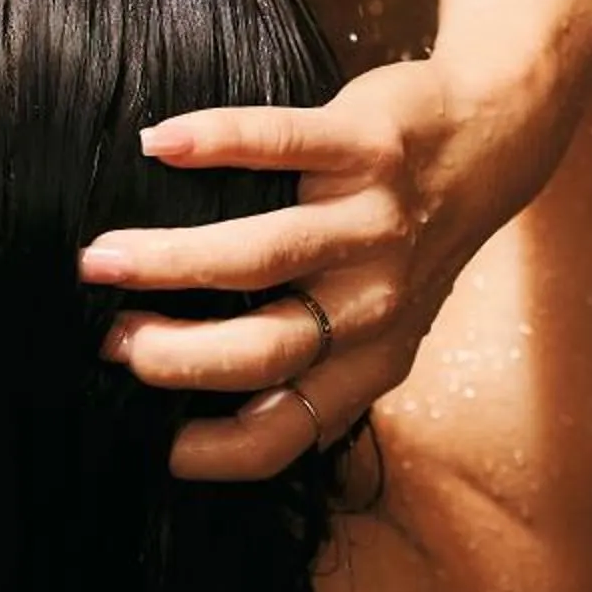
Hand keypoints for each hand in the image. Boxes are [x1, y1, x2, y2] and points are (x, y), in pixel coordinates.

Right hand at [77, 60, 547, 481]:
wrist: (490, 143)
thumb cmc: (405, 243)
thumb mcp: (379, 325)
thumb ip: (310, 366)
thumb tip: (193, 410)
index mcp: (370, 360)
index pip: (289, 432)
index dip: (215, 450)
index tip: (150, 439)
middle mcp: (375, 301)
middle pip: (264, 348)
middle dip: (173, 353)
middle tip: (107, 339)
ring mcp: (375, 222)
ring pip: (263, 253)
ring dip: (171, 259)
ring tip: (101, 257)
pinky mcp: (369, 146)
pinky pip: (282, 142)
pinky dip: (216, 141)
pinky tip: (156, 144)